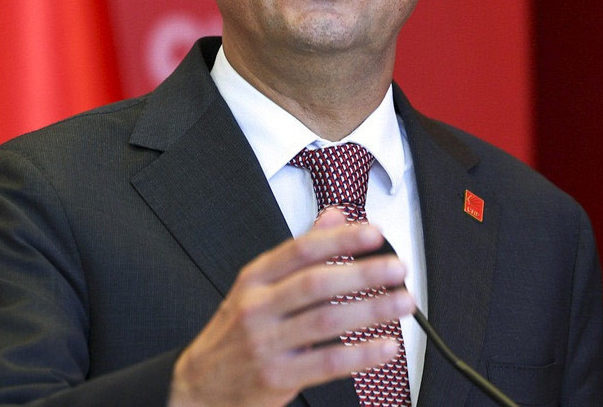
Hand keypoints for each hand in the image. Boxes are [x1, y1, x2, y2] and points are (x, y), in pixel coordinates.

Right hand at [168, 209, 412, 406]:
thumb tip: (335, 215)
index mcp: (253, 279)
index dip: (339, 239)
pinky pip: (328, 364)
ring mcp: (266, 343)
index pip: (300, 250)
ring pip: (326, 322)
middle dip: (363, 273)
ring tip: (402, 302)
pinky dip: (361, 356)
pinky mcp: (278, 377)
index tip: (374, 234)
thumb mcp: (258, 286)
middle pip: (316, 283)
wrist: (200, 385)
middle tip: (397, 269)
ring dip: (371, 310)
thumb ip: (300, 253)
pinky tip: (386, 348)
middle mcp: (256, 307)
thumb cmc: (236, 333)